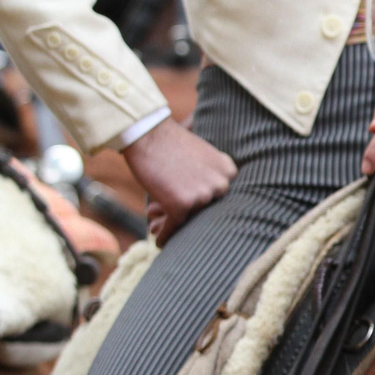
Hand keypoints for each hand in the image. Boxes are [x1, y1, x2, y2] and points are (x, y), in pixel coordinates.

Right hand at [122, 118, 236, 245]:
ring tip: (153, 220)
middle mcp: (221, 184)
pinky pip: (173, 226)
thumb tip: (205, 205)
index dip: (200, 206)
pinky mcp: (181, 204)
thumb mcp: (202, 157)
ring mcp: (202, 195)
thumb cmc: (169, 143)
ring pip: (188, 219)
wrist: (146, 132)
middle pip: (205, 211)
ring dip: (169, 221)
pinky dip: (165, 235)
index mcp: (229, 171)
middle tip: (164, 217)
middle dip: (185, 215)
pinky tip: (159, 241)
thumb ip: (210, 178)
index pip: (219, 198)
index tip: (187, 211)